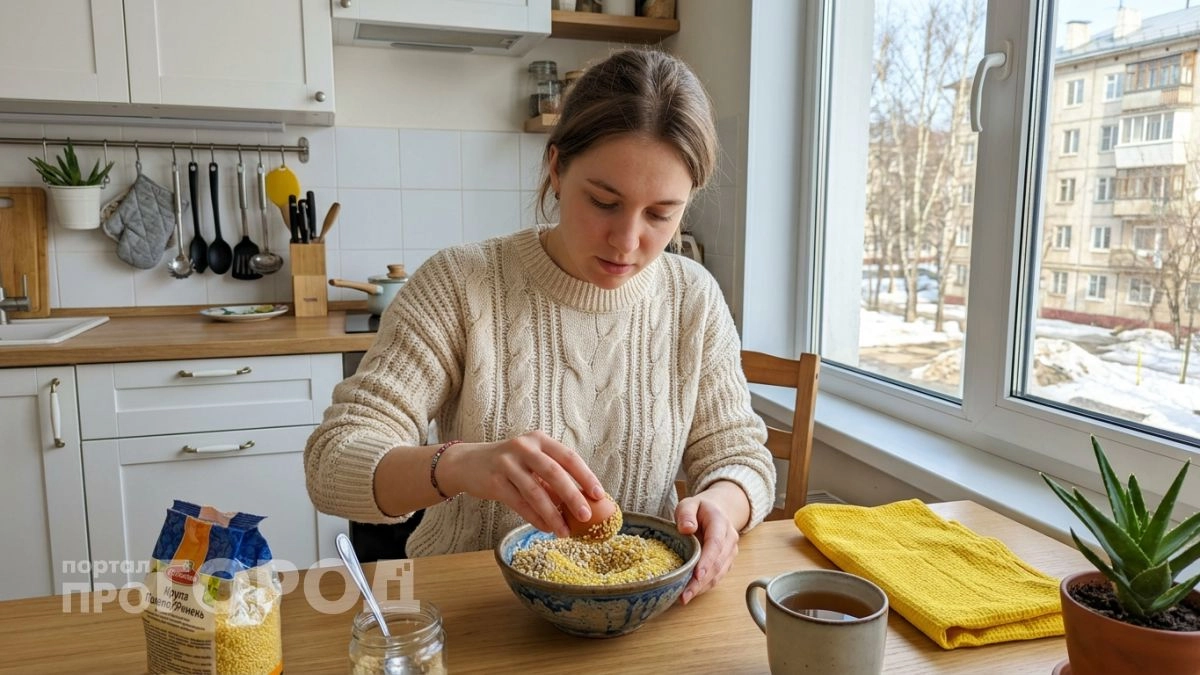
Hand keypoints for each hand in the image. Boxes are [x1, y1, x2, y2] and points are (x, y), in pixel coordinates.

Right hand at [439, 430, 604, 536]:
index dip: (586, 476)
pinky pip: (519, 503)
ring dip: (553, 514)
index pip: (568, 457)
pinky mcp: (494, 481)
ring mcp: (507, 463)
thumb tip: (582, 502)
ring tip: (564, 532)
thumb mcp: (531, 463)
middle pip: (554, 473)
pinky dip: (534, 518)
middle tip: (586, 517)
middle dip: (573, 497)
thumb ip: (552, 478)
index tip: (599, 495)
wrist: (468, 464)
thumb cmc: (508, 465)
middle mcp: (524, 447)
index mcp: (539, 440)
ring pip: (536, 492)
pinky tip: (546, 528)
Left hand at [675, 482, 748, 604]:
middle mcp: (730, 540)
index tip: (697, 575)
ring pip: (718, 574)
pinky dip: (704, 587)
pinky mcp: (726, 563)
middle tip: (684, 595)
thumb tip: (686, 529)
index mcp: (720, 523)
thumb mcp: (689, 504)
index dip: (707, 561)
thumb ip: (686, 514)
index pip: (716, 544)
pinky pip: (717, 577)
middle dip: (701, 581)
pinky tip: (690, 593)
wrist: (718, 511)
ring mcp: (730, 553)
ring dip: (702, 587)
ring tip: (684, 598)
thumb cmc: (700, 509)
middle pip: (717, 564)